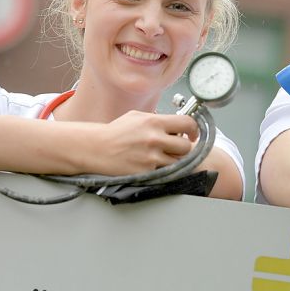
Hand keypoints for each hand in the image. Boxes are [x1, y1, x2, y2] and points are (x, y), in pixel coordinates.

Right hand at [83, 111, 198, 174]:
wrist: (96, 148)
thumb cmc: (115, 132)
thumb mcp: (137, 117)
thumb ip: (159, 120)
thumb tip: (178, 125)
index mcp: (154, 122)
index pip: (188, 123)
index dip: (193, 129)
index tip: (191, 134)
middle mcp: (154, 139)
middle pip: (186, 146)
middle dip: (182, 148)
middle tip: (175, 148)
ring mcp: (151, 158)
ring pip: (178, 162)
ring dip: (174, 161)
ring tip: (162, 157)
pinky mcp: (146, 172)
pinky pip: (165, 173)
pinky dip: (163, 171)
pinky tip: (153, 165)